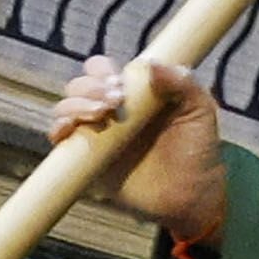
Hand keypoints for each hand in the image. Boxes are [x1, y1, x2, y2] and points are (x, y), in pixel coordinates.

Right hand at [47, 54, 229, 249]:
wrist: (189, 195)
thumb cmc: (197, 150)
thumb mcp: (200, 111)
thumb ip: (182, 84)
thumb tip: (150, 63)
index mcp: (133, 93)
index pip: (104, 70)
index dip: (104, 71)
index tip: (119, 84)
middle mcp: (110, 110)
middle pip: (80, 85)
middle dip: (90, 87)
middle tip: (114, 101)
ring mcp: (95, 133)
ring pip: (66, 107)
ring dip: (74, 104)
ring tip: (101, 114)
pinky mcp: (85, 158)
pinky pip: (60, 139)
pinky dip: (58, 129)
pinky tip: (68, 128)